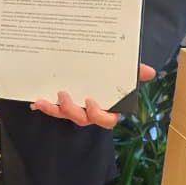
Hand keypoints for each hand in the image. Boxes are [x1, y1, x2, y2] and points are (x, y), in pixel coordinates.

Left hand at [29, 63, 156, 128]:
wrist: (88, 65)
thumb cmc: (110, 73)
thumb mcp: (121, 71)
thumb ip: (133, 72)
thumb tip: (150, 71)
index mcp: (107, 107)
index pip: (107, 119)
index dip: (99, 114)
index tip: (91, 101)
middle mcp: (89, 111)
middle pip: (83, 120)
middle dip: (73, 112)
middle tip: (64, 96)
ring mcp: (74, 107)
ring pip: (64, 115)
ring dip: (54, 109)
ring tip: (45, 100)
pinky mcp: (59, 103)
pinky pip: (51, 108)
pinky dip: (43, 105)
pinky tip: (35, 101)